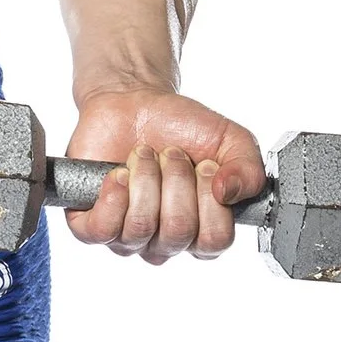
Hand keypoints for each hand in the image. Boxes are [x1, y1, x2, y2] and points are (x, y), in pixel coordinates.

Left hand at [61, 90, 265, 264]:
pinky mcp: (92, 223)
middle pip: (178, 231)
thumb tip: (231, 192)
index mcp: (201, 230)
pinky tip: (117, 174)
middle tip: (170, 152)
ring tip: (143, 154)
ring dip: (145, 178)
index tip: (204, 164)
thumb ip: (248, 168)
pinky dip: (112, 198)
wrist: (133, 101)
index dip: (210, 200)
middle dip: (175, 179)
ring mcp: (128, 236)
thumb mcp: (229, 139)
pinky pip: (101, 232)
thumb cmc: (180, 126)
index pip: (214, 241)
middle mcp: (165, 240)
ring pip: (140, 228)